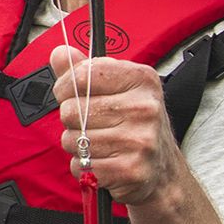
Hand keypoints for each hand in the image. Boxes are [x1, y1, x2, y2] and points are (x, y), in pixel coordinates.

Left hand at [46, 45, 184, 206]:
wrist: (163, 169)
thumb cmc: (136, 124)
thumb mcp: (118, 88)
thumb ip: (84, 70)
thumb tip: (60, 53)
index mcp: (141, 79)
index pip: (82, 75)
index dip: (64, 86)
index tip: (67, 93)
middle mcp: (144, 108)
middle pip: (71, 110)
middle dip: (72, 121)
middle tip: (92, 125)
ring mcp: (139, 140)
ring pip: (73, 140)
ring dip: (77, 146)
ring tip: (99, 144)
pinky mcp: (131, 169)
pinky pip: (81, 166)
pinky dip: (83, 167)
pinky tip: (103, 161)